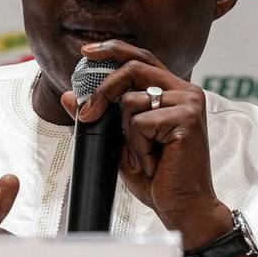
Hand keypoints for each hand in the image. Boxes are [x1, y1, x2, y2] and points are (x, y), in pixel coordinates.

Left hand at [61, 41, 231, 247]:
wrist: (183, 207)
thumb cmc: (158, 177)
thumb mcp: (120, 143)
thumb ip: (100, 117)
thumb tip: (69, 96)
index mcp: (173, 92)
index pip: (141, 58)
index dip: (113, 49)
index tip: (86, 52)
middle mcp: (185, 92)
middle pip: (133, 68)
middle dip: (103, 90)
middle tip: (88, 113)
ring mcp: (188, 103)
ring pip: (131, 100)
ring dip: (127, 135)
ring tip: (145, 156)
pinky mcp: (186, 118)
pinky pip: (140, 122)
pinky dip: (138, 147)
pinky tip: (154, 162)